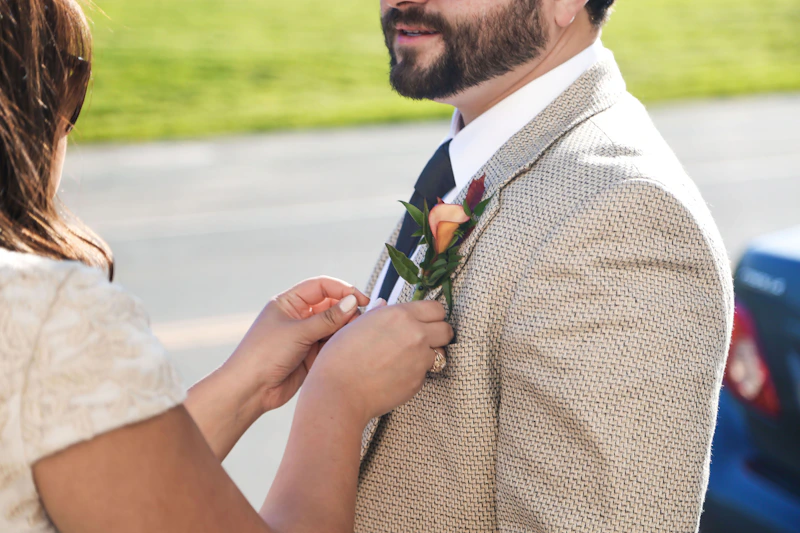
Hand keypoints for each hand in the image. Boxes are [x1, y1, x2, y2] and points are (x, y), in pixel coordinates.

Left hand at [225, 277, 369, 414]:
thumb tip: (353, 302)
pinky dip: (341, 343)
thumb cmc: (264, 354)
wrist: (250, 390)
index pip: (321, 286)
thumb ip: (328, 318)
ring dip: (346, 327)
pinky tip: (349, 346)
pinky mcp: (312, 354)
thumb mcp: (297, 332)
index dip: (342, 289)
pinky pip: (332, 343)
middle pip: (330, 304)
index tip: (361, 299)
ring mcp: (305, 335)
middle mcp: (298, 316)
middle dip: (347, 309)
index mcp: (289, 302)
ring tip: (357, 333)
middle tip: (362, 319)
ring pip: (334, 325)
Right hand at [302, 300, 453, 426]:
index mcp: (399, 315)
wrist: (338, 392)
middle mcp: (415, 334)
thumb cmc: (340, 358)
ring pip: (439, 353)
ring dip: (429, 354)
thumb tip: (384, 306)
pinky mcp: (418, 381)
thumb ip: (379, 314)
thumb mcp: (356, 325)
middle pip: (447, 329)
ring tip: (407, 358)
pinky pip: (425, 372)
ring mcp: (419, 360)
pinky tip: (396, 374)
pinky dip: (416, 372)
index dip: (431, 315)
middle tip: (424, 338)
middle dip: (438, 333)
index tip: (425, 320)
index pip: (436, 308)